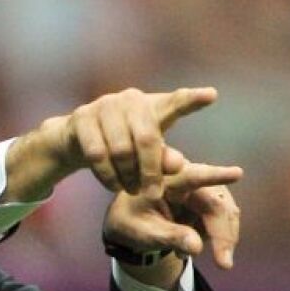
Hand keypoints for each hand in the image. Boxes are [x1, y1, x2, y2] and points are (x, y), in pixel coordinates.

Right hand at [61, 87, 217, 198]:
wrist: (77, 140)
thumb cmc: (124, 146)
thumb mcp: (148, 154)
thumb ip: (164, 159)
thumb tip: (178, 165)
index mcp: (154, 105)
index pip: (176, 102)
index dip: (192, 100)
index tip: (212, 96)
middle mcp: (130, 99)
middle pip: (147, 139)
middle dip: (151, 172)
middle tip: (154, 194)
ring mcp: (104, 105)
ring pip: (121, 150)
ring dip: (127, 176)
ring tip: (132, 189)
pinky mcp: (82, 117)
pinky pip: (97, 154)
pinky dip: (108, 176)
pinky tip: (114, 185)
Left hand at [104, 157, 242, 270]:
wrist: (130, 221)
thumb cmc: (132, 221)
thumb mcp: (143, 232)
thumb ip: (169, 236)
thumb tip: (196, 248)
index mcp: (166, 179)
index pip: (192, 176)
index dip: (215, 175)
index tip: (237, 173)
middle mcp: (188, 178)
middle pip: (216, 202)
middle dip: (223, 233)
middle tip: (223, 263)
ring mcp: (201, 189)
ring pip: (225, 211)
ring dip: (223, 237)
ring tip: (198, 256)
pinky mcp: (208, 201)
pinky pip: (221, 220)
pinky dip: (215, 238)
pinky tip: (187, 247)